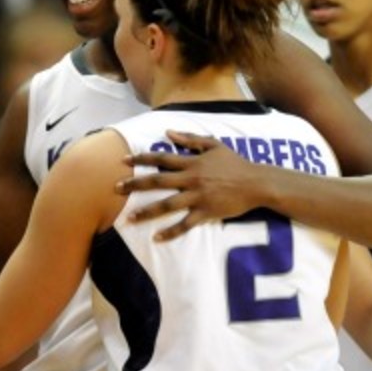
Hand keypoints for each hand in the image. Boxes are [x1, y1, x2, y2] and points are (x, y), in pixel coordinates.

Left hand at [114, 131, 269, 240]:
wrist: (256, 183)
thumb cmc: (236, 163)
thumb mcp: (214, 145)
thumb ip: (190, 139)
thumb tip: (168, 133)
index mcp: (192, 162)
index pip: (161, 158)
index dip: (141, 158)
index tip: (123, 160)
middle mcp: (191, 179)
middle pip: (158, 181)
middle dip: (135, 184)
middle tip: (115, 188)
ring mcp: (198, 197)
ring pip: (167, 205)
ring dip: (147, 212)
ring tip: (129, 218)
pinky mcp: (206, 212)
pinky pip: (185, 224)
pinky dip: (171, 232)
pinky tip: (157, 238)